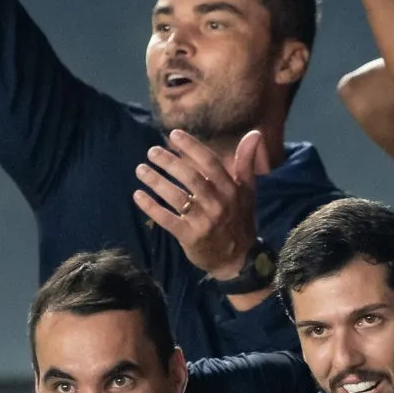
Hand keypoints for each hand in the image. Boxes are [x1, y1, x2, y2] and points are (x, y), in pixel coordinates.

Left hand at [136, 129, 268, 281]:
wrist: (238, 259)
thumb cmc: (239, 219)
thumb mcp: (248, 191)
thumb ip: (246, 162)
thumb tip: (255, 133)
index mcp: (232, 190)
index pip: (211, 163)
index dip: (192, 147)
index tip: (173, 134)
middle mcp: (219, 204)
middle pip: (191, 178)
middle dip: (169, 162)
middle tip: (151, 151)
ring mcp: (204, 221)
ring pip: (177, 197)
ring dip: (156, 181)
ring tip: (141, 170)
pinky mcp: (190, 237)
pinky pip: (167, 220)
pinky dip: (151, 207)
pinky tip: (138, 195)